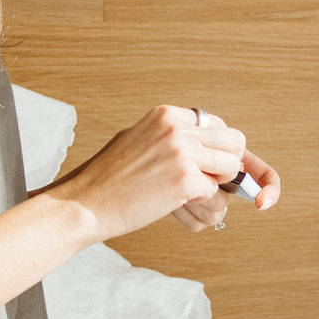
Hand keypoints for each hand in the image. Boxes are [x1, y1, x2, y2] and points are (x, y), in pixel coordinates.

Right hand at [53, 105, 278, 241]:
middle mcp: (177, 127)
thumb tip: (205, 148)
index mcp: (166, 115)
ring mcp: (182, 152)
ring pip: (232, 167)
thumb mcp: (139, 140)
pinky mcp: (184, 180)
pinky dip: (197, 203)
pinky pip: (213, 192)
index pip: (217, 124)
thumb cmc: (108, 179)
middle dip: (227, 165)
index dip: (219, 148)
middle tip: (207, 181)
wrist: (84, 203)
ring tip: (186, 194)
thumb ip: (171, 138)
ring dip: (216, 186)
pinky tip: (171, 203)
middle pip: (235, 141)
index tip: (213, 165)